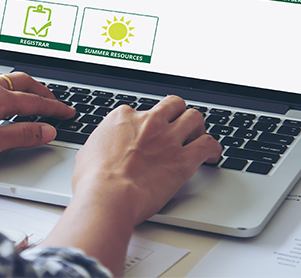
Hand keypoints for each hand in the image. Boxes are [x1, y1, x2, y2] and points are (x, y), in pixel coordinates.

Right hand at [40, 96, 220, 275]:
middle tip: (178, 126)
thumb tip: (100, 149)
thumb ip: (102, 144)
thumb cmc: (93, 180)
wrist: (108, 196)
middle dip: (177, 113)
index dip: (145, 123)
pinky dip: (213, 148)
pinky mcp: (184, 159)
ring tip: (196, 137)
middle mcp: (149, 122)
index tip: (147, 133)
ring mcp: (168, 138)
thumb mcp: (87, 152)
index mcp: (123, 117)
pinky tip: (212, 155)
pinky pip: (208, 144)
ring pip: (194, 118)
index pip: (141, 110)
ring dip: (197, 127)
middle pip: (173, 104)